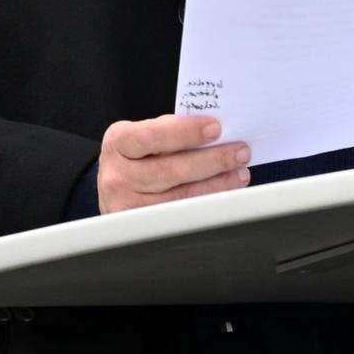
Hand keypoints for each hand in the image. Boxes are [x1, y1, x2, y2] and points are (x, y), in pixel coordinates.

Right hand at [96, 115, 251, 214]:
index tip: (216, 128)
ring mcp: (129, 204)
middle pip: (172, 169)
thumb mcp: (140, 136)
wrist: (114, 189)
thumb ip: (169, 130)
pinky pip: (184, 213)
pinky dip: (209, 201)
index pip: (152, 136)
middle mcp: (118, 176)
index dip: (186, 132)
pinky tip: (224, 191)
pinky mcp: (144, 226)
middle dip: (213, 160)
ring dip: (218, 183)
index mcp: (117, 143)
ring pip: (183, 196)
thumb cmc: (134, 157)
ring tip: (239, 172)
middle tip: (240, 152)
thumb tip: (212, 133)